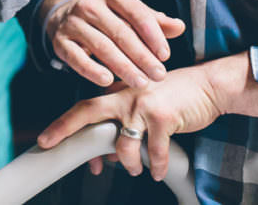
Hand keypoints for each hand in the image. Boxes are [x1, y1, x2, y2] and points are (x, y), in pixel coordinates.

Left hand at [37, 63, 223, 180]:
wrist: (209, 85)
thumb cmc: (175, 97)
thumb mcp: (143, 105)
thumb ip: (123, 124)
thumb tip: (106, 158)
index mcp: (118, 91)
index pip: (84, 106)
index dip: (65, 125)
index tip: (47, 140)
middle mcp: (126, 95)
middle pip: (88, 111)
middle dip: (65, 128)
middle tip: (48, 144)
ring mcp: (144, 105)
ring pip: (122, 143)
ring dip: (127, 163)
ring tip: (134, 169)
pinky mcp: (164, 118)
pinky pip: (153, 152)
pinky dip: (155, 166)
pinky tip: (157, 171)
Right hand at [46, 0, 184, 88]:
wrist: (69, 18)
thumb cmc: (111, 18)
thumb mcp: (132, 14)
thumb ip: (155, 22)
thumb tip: (179, 27)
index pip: (137, 13)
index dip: (153, 35)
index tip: (165, 56)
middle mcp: (89, 3)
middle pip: (120, 32)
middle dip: (142, 56)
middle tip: (158, 75)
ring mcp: (72, 22)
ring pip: (101, 46)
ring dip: (123, 67)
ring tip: (141, 82)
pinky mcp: (60, 40)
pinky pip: (76, 57)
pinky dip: (91, 70)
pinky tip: (107, 80)